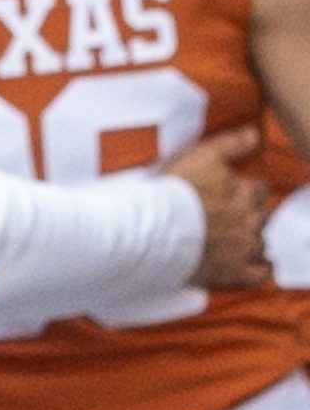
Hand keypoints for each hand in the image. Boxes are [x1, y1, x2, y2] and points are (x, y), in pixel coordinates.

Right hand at [164, 126, 271, 289]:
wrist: (149, 232)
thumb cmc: (170, 194)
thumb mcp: (200, 157)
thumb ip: (231, 145)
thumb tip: (254, 136)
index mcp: (243, 192)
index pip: (258, 189)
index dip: (244, 191)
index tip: (229, 195)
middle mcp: (249, 219)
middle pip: (260, 216)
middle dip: (246, 217)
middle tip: (224, 219)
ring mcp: (244, 247)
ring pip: (260, 242)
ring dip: (249, 241)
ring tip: (229, 242)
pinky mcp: (234, 272)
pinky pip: (260, 273)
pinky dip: (260, 269)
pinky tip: (253, 265)